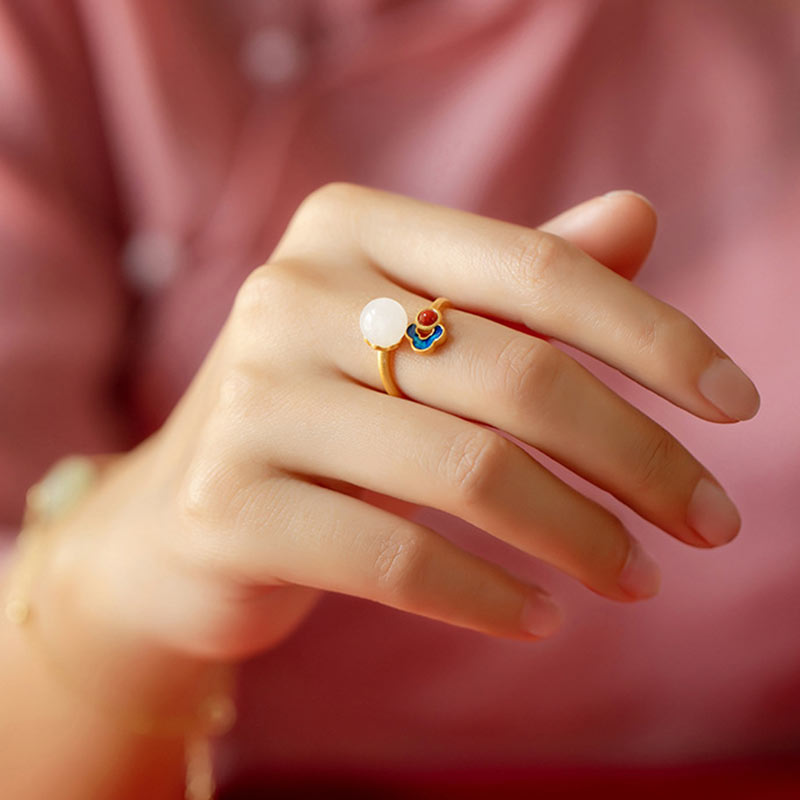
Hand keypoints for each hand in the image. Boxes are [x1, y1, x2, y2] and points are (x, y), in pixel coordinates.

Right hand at [45, 185, 758, 665]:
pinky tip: (541, 616)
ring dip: (579, 537)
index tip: (735, 406)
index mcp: (345, 228)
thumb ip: (518, 284)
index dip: (653, 335)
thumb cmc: (324, 420)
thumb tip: (637, 217)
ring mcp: (249, 400)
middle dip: (637, 459)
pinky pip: (397, 556)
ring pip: (468, 472)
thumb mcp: (413, 337)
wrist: (180, 524)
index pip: (535, 266)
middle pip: (516, 375)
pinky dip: (489, 597)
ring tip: (635, 577)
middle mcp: (288, 295)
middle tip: (708, 523)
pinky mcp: (228, 506)